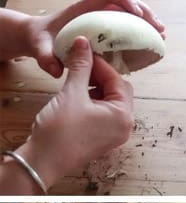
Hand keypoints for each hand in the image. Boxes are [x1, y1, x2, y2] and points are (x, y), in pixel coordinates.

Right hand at [19, 37, 134, 188]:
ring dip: (95, 87)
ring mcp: (114, 135)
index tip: (84, 52)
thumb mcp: (72, 92)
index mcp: (123, 116)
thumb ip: (81, 66)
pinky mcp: (102, 139)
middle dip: (100, 76)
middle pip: (118, 91)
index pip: (118, 80)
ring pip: (110, 101)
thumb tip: (84, 42)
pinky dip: (93, 101)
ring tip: (76, 80)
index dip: (100, 64)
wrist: (45, 161)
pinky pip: (103, 114)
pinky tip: (76, 95)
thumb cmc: (61, 130)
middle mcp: (124, 127)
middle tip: (81, 65)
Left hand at [24, 0, 164, 77]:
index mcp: (84, 10)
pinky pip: (126, 29)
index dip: (124, 0)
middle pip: (125, 3)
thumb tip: (56, 70)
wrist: (40, 40)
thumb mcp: (41, 49)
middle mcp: (96, 12)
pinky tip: (150, 46)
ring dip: (147, 23)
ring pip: (129, 16)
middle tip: (159, 28)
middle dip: (144, 13)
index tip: (136, 12)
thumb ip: (46, 58)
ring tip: (161, 36)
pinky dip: (140, 35)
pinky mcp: (106, 33)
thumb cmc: (41, 41)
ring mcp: (102, 22)